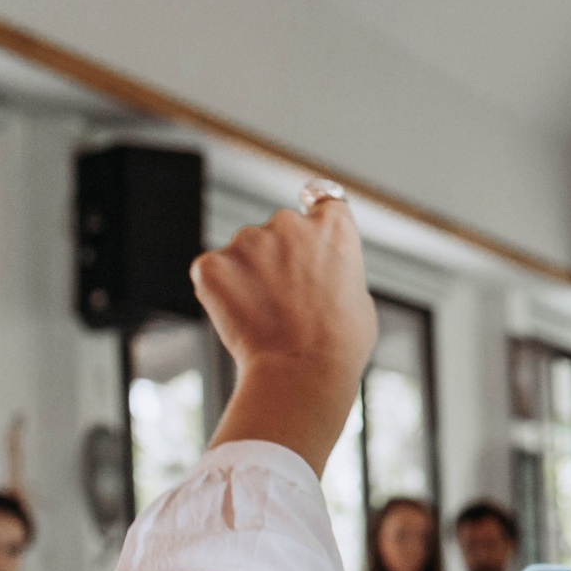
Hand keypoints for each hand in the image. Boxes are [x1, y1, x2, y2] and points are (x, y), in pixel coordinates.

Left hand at [197, 182, 377, 472]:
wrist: (301, 372)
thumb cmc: (341, 344)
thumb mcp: (359, 297)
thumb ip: (335, 271)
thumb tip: (318, 274)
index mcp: (333, 227)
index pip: (323, 198)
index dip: (315, 211)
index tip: (308, 220)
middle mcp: (289, 223)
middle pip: (280, 230)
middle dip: (280, 256)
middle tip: (289, 300)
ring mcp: (247, 240)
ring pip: (246, 253)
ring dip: (250, 276)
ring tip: (266, 317)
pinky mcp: (212, 263)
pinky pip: (214, 272)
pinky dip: (222, 293)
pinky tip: (241, 319)